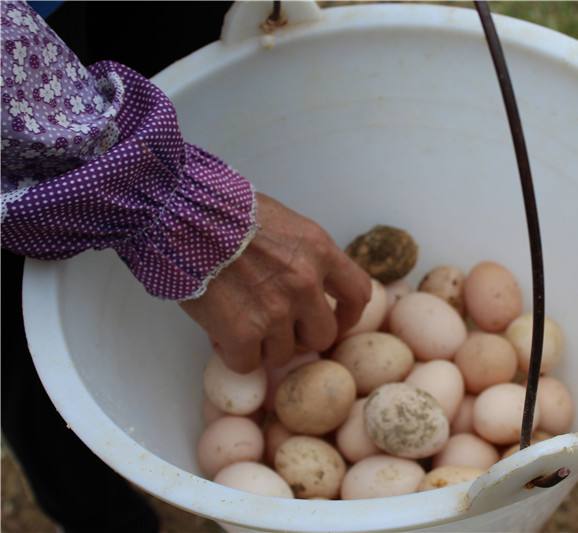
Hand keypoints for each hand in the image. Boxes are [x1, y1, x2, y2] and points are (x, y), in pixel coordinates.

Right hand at [179, 193, 371, 372]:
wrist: (179, 213)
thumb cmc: (223, 209)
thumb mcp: (280, 221)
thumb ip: (299, 254)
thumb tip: (305, 283)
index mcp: (319, 250)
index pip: (358, 293)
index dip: (347, 315)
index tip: (333, 320)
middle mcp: (306, 283)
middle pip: (323, 335)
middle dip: (301, 337)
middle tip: (277, 331)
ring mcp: (276, 310)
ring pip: (283, 354)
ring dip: (262, 345)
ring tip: (239, 323)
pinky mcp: (243, 332)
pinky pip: (247, 363)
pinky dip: (232, 354)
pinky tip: (219, 334)